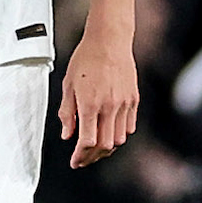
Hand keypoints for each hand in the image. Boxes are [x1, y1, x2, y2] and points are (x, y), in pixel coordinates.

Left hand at [60, 26, 139, 167]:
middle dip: (92, 157)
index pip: (87, 141)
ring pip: (119, 139)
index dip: (80, 155)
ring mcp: (124, 104)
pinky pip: (129, 126)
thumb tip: (67, 135)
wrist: (109, 41)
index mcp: (90, 104)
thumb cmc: (85, 60)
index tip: (75, 161)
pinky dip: (120, 135)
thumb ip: (67, 112)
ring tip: (95, 150)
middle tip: (82, 160)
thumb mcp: (68, 85)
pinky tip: (109, 135)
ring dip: (107, 149)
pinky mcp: (134, 99)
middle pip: (104, 145)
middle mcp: (109, 107)